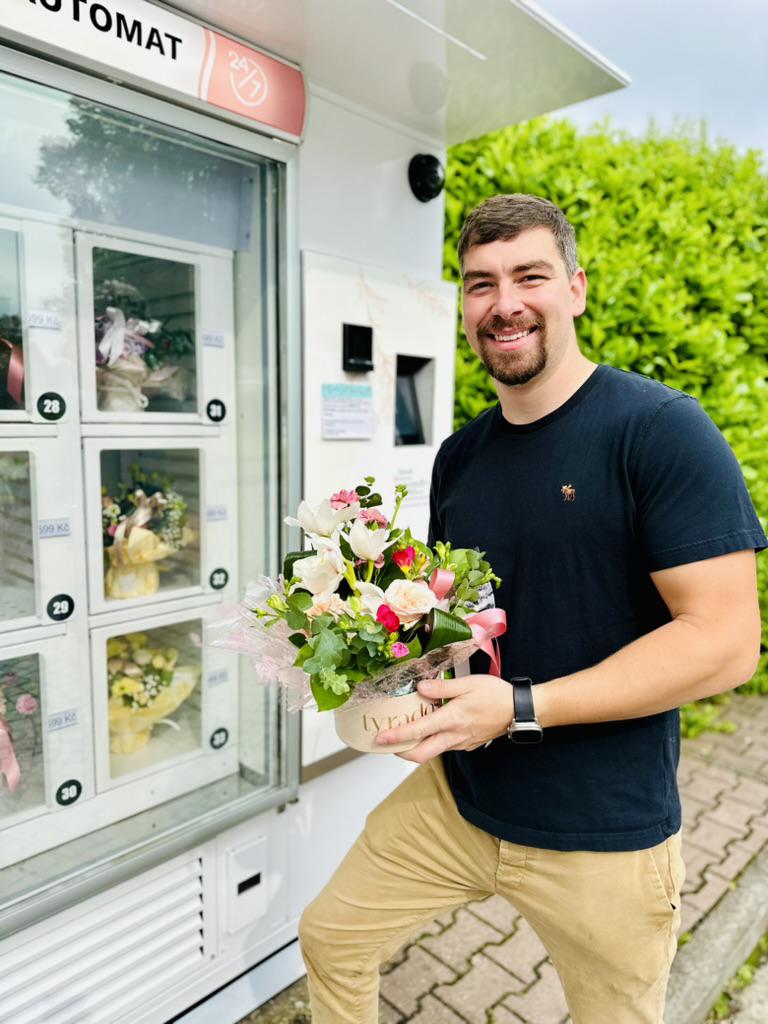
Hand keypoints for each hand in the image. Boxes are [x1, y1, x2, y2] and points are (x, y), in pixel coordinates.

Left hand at [375, 674, 514, 762]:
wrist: (518, 710)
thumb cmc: (495, 695)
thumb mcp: (468, 684)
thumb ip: (442, 688)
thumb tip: (421, 688)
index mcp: (451, 720)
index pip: (418, 732)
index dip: (396, 736)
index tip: (381, 738)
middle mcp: (454, 736)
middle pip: (421, 754)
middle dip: (400, 751)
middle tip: (387, 743)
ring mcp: (461, 743)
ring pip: (432, 752)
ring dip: (416, 746)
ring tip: (405, 732)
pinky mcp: (467, 744)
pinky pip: (444, 747)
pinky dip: (431, 742)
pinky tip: (429, 729)